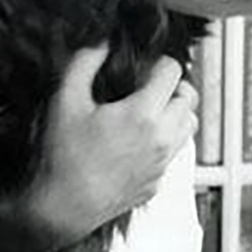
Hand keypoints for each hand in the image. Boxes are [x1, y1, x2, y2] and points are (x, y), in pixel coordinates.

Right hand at [18, 45, 198, 245]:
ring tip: (149, 109)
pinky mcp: (156, 182)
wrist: (61, 208)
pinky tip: (139, 138)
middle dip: (173, 86)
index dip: (159, 62)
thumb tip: (101, 42)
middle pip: (189, 98)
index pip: (173, 72)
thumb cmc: (63, 156)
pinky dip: (166, 139)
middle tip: (149, 85)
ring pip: (188, 127)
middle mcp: (160, 139)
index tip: (144, 66)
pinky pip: (174, 153)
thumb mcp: (66, 98)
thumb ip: (85, 61)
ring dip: (175, 112)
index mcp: (143, 114)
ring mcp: (161, 164)